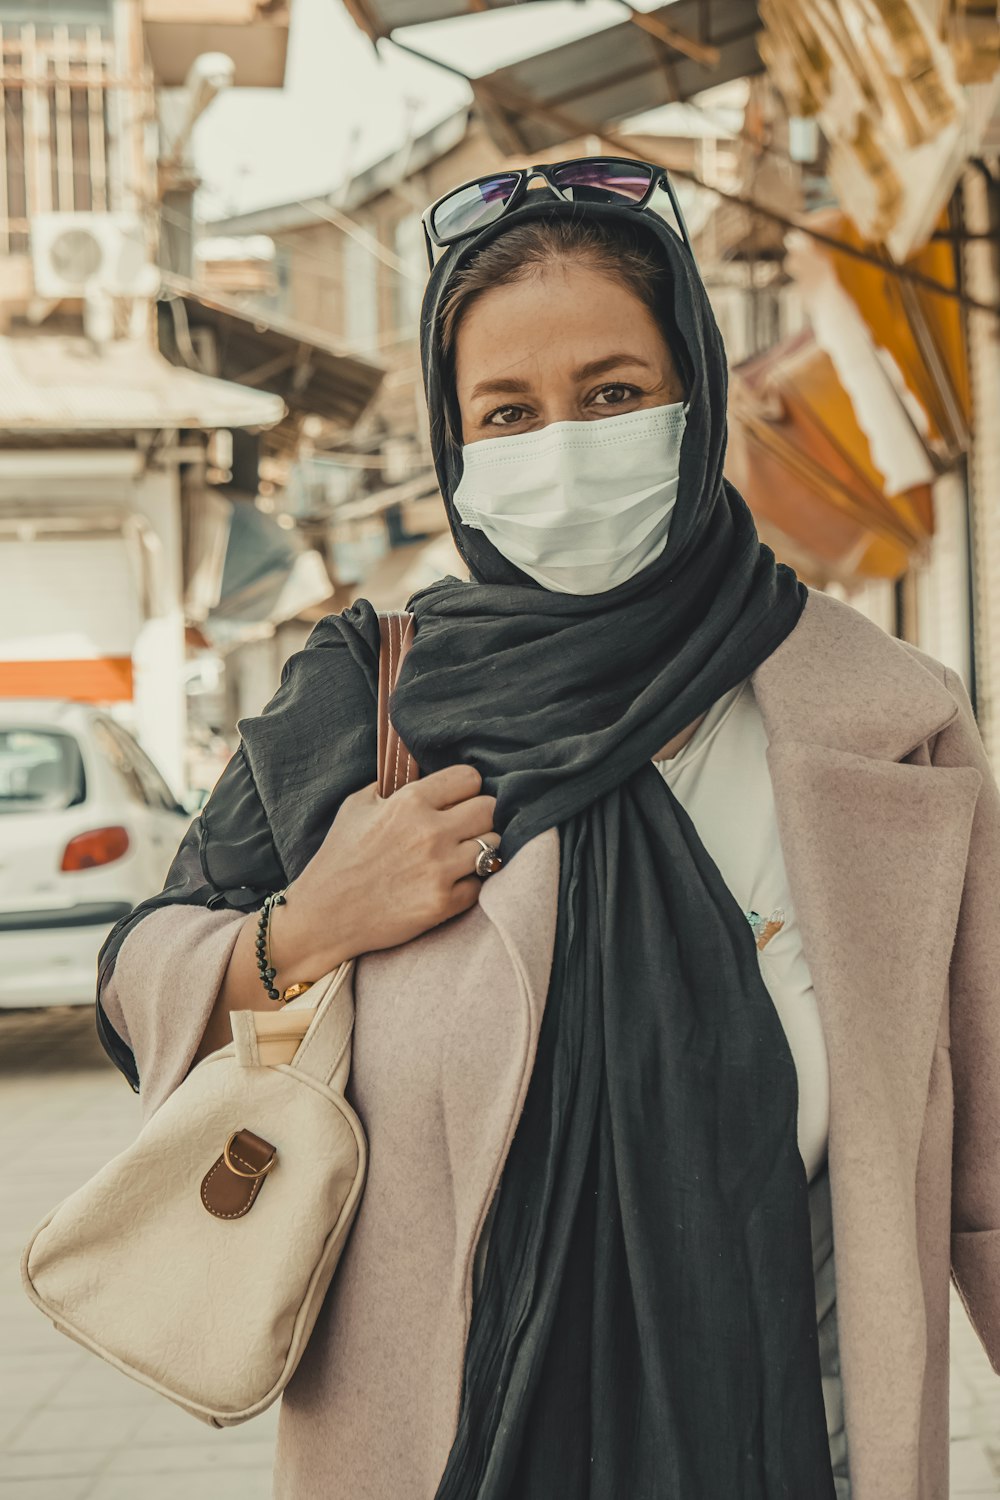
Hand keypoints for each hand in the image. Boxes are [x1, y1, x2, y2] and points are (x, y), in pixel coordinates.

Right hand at [270, 764, 498, 980]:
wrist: (325, 915)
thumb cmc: (339, 857)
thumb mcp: (357, 806)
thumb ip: (392, 786)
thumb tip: (420, 772)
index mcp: (410, 802)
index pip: (470, 778)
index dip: (466, 788)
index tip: (458, 799)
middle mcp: (430, 832)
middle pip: (491, 809)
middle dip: (479, 815)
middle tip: (465, 827)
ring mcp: (440, 869)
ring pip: (493, 845)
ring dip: (480, 849)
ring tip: (459, 854)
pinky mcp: (443, 903)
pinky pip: (480, 883)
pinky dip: (468, 883)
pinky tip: (448, 882)